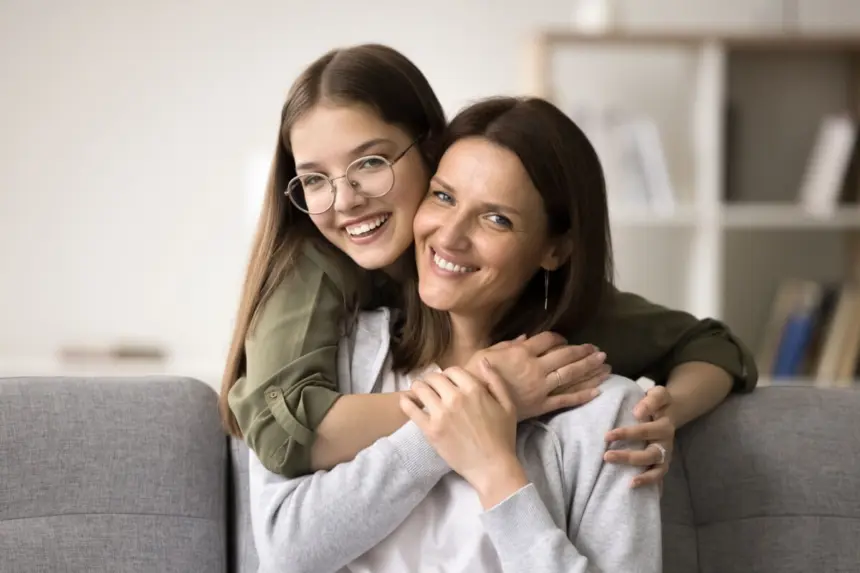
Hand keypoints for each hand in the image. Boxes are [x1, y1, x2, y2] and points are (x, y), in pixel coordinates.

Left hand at [400, 363, 528, 507]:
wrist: (492, 467)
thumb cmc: (502, 437)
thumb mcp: (508, 405)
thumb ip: (495, 381)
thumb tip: (483, 362)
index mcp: (474, 389)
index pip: (452, 371)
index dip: (449, 375)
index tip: (447, 382)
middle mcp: (455, 398)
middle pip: (434, 378)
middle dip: (432, 380)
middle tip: (431, 387)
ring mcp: (441, 414)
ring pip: (420, 389)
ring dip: (418, 387)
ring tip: (419, 392)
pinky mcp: (430, 430)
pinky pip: (411, 409)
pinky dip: (406, 402)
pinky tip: (406, 400)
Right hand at [465, 332, 610, 420]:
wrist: (471, 404)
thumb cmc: (473, 376)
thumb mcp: (486, 354)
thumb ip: (507, 344)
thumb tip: (524, 337)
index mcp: (522, 352)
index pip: (548, 340)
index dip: (560, 338)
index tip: (566, 339)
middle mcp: (535, 367)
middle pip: (566, 356)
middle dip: (584, 352)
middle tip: (599, 350)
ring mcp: (540, 387)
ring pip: (571, 376)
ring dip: (590, 369)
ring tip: (606, 364)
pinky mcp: (541, 405)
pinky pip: (565, 400)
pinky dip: (582, 395)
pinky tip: (597, 391)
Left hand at [603, 386, 673, 490]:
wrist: (670, 412)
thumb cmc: (658, 403)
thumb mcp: (658, 394)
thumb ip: (651, 401)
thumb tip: (637, 412)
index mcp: (664, 426)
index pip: (644, 431)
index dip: (626, 434)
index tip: (607, 435)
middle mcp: (666, 443)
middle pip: (649, 454)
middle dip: (628, 457)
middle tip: (606, 456)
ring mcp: (666, 456)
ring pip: (656, 470)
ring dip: (643, 477)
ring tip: (629, 483)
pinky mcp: (663, 464)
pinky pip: (658, 477)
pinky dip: (651, 485)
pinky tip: (637, 490)